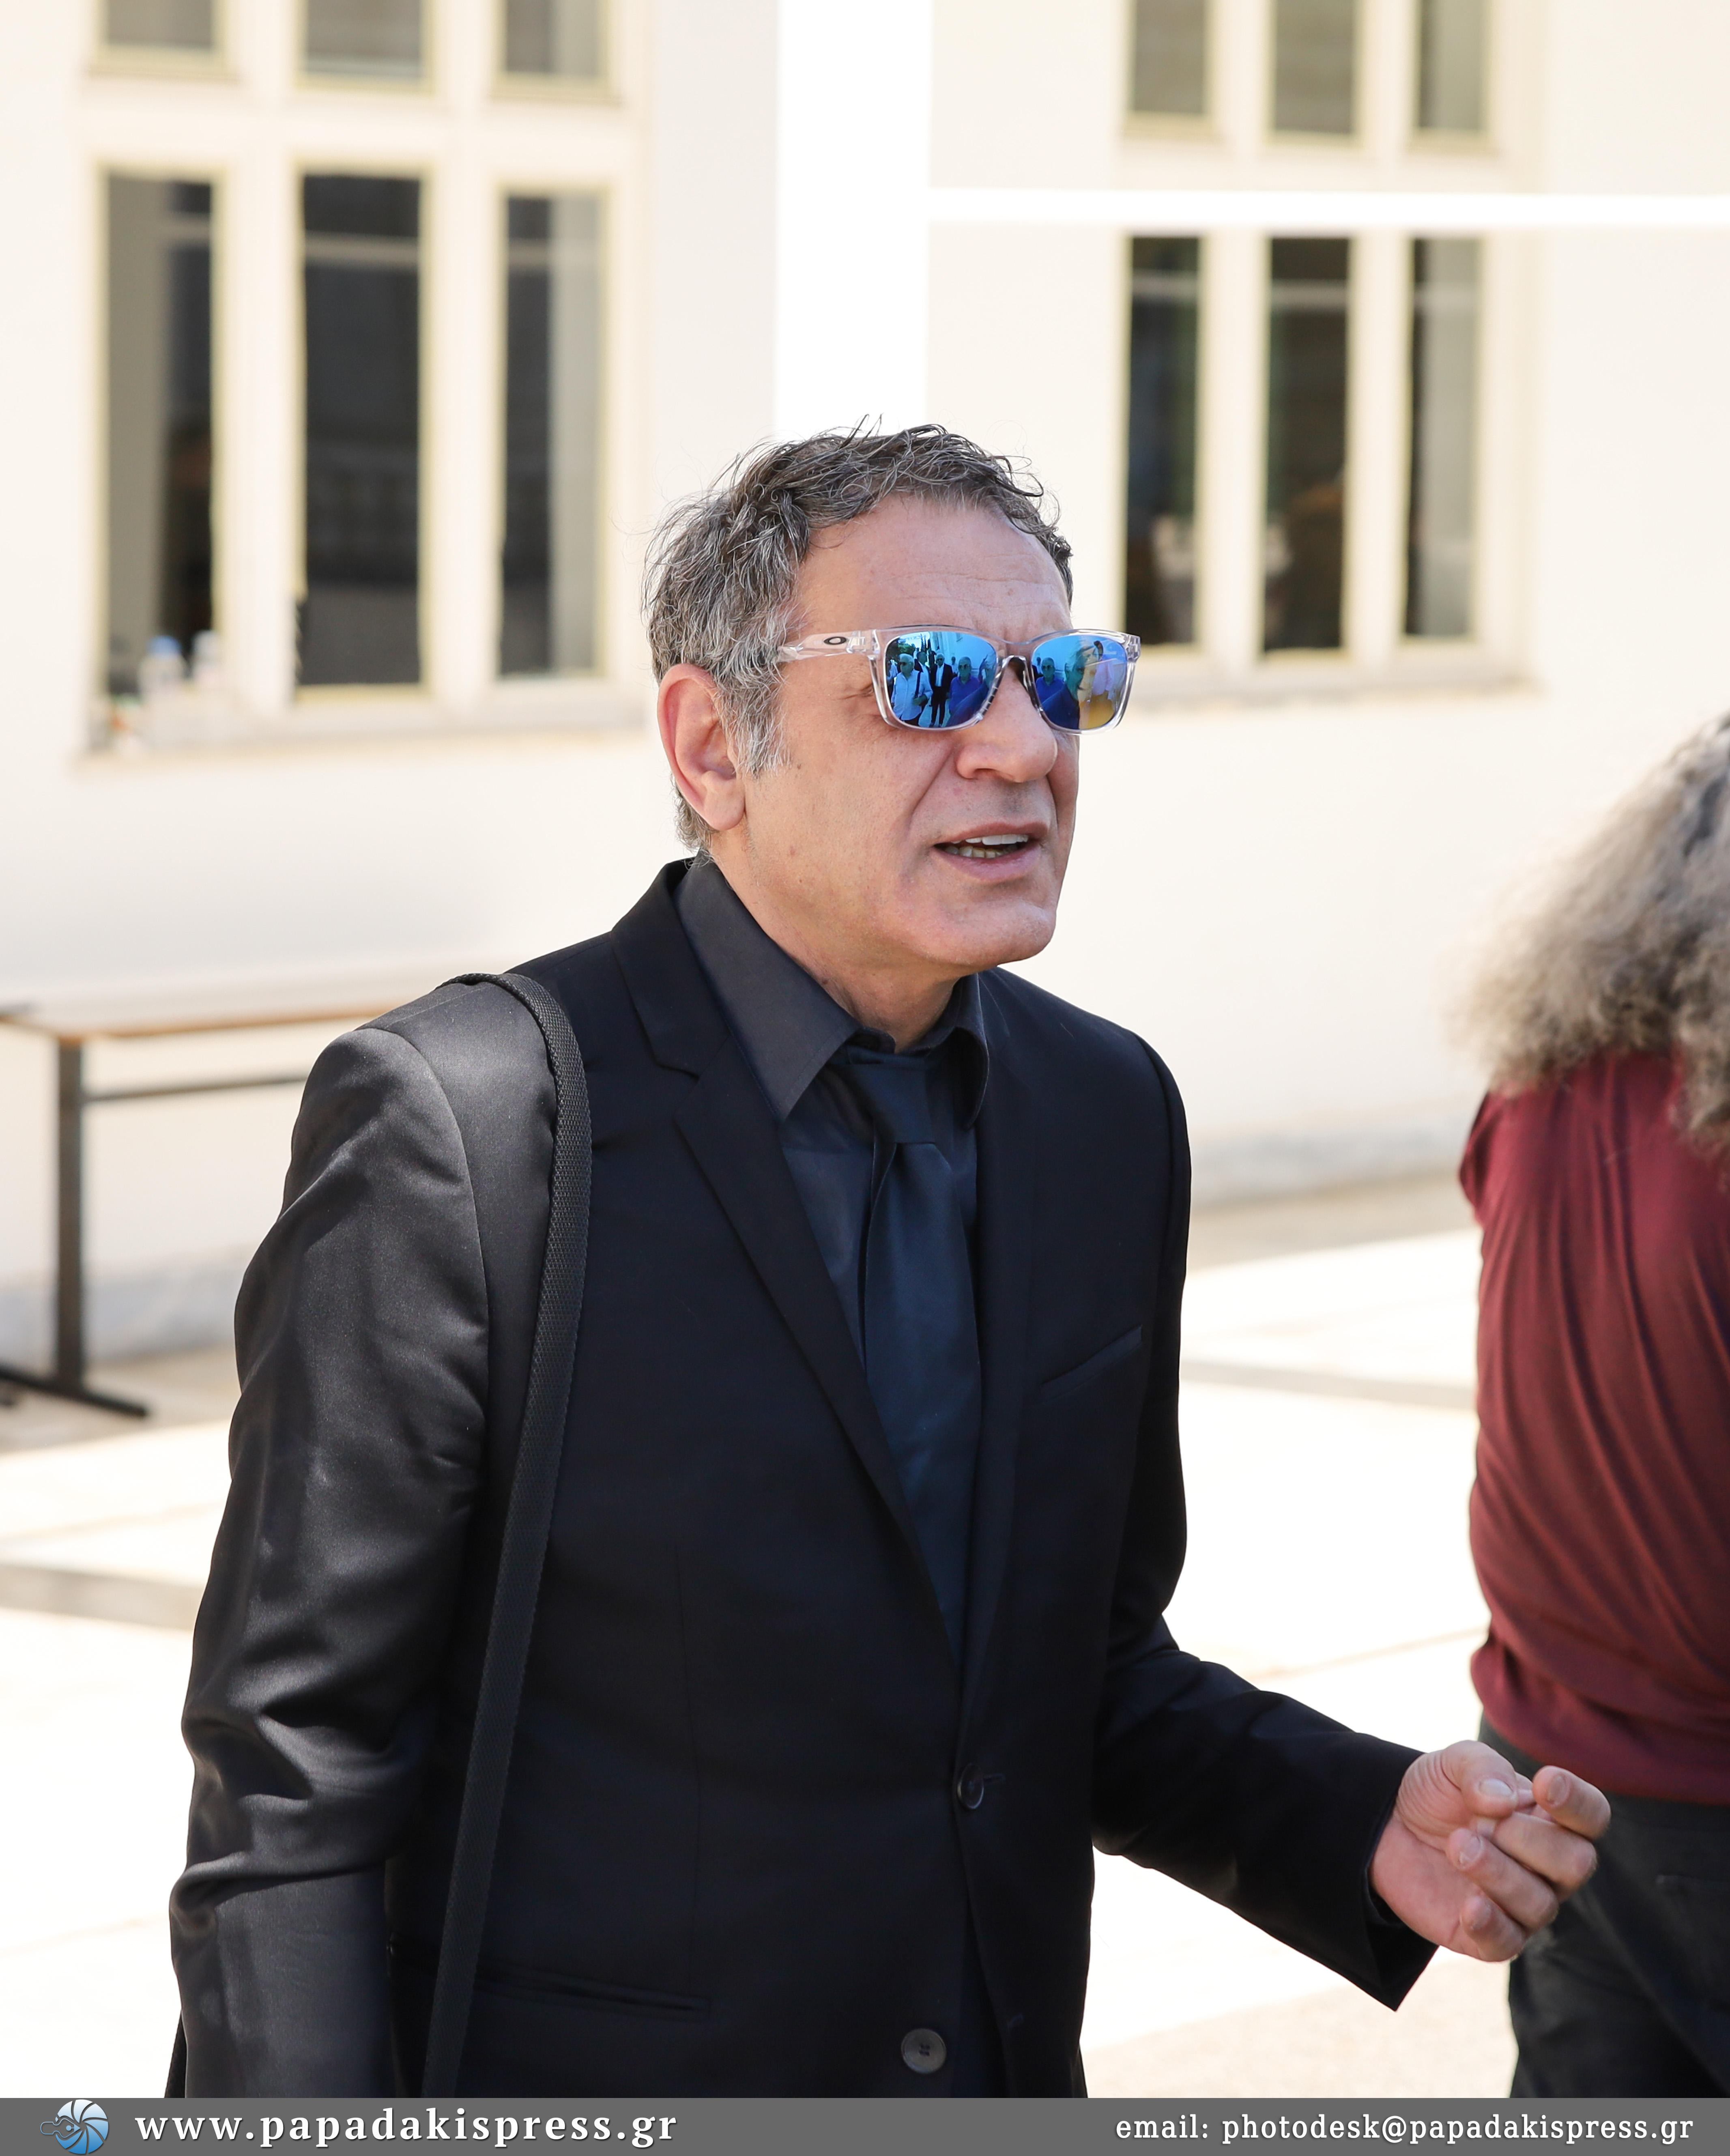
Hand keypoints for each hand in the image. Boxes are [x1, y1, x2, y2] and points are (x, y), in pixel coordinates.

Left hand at [1369, 1739, 1609, 1960]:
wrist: (1389, 1828)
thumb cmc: (1438, 1794)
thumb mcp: (1452, 1763)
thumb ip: (1482, 1767)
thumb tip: (1504, 1800)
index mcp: (1551, 1818)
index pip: (1592, 1815)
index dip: (1577, 1802)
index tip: (1542, 1783)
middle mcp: (1549, 1867)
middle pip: (1576, 1863)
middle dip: (1528, 1838)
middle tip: (1480, 1822)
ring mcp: (1523, 1904)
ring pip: (1540, 1903)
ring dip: (1497, 1871)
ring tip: (1457, 1845)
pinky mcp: (1491, 1936)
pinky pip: (1507, 1943)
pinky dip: (1490, 1924)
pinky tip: (1469, 1904)